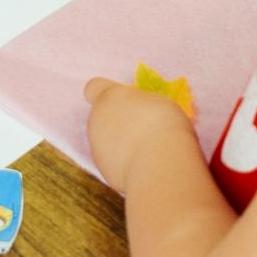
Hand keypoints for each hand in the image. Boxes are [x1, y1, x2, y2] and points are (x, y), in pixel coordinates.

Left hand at [84, 77, 196, 192]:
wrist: (160, 163)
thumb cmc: (163, 123)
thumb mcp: (155, 101)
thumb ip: (138, 104)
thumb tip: (138, 112)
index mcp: (109, 96)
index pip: (93, 87)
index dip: (105, 93)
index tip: (122, 101)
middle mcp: (96, 119)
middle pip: (101, 116)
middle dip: (116, 121)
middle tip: (141, 128)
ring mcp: (96, 146)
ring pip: (104, 140)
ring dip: (119, 143)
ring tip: (145, 150)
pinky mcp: (103, 169)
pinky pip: (112, 162)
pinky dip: (123, 163)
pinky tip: (142, 166)